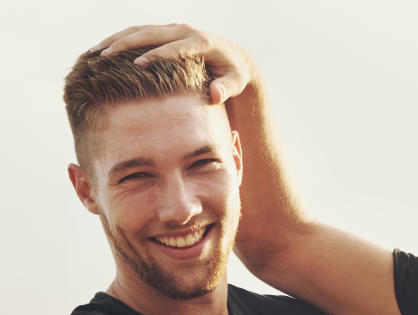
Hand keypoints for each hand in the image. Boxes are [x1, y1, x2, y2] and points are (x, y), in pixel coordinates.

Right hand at [91, 24, 254, 104]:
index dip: (156, 55)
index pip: (174, 48)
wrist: (234, 58)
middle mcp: (185, 31)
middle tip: (103, 57)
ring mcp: (174, 29)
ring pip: (140, 30)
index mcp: (201, 42)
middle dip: (126, 44)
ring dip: (116, 39)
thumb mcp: (235, 82)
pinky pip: (139, 32)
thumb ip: (226, 89)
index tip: (137, 65)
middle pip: (151, 34)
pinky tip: (101, 50)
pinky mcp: (166, 32)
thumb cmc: (234, 74)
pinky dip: (120, 39)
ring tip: (94, 53)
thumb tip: (215, 96)